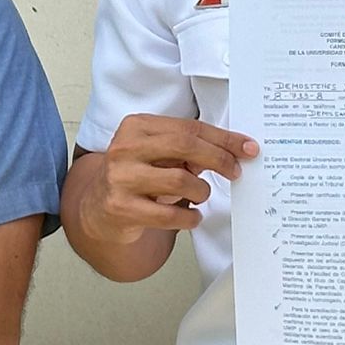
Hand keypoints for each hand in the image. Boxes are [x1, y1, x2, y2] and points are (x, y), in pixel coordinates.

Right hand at [75, 114, 258, 244]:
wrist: (98, 208)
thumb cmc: (136, 175)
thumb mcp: (157, 154)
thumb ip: (188, 149)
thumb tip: (231, 151)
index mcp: (136, 126)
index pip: (189, 127)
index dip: (223, 138)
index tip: (246, 147)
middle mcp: (125, 148)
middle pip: (185, 146)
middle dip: (218, 159)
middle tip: (235, 171)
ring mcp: (121, 178)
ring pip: (180, 180)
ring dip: (201, 191)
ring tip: (201, 195)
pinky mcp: (121, 207)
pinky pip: (169, 215)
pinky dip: (190, 218)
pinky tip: (193, 217)